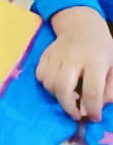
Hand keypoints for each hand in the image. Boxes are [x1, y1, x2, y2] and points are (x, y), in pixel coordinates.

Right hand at [39, 6, 112, 120]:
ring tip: (69, 97)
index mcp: (95, 61)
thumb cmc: (102, 50)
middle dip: (69, 107)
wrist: (82, 27)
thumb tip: (97, 107)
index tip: (94, 117)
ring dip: (58, 97)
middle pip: (63, 88)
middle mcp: (73, 58)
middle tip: (76, 115)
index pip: (92, 91)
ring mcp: (56, 55)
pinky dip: (47, 85)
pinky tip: (58, 85)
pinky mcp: (45, 54)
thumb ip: (109, 89)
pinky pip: (40, 76)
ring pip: (49, 84)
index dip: (93, 109)